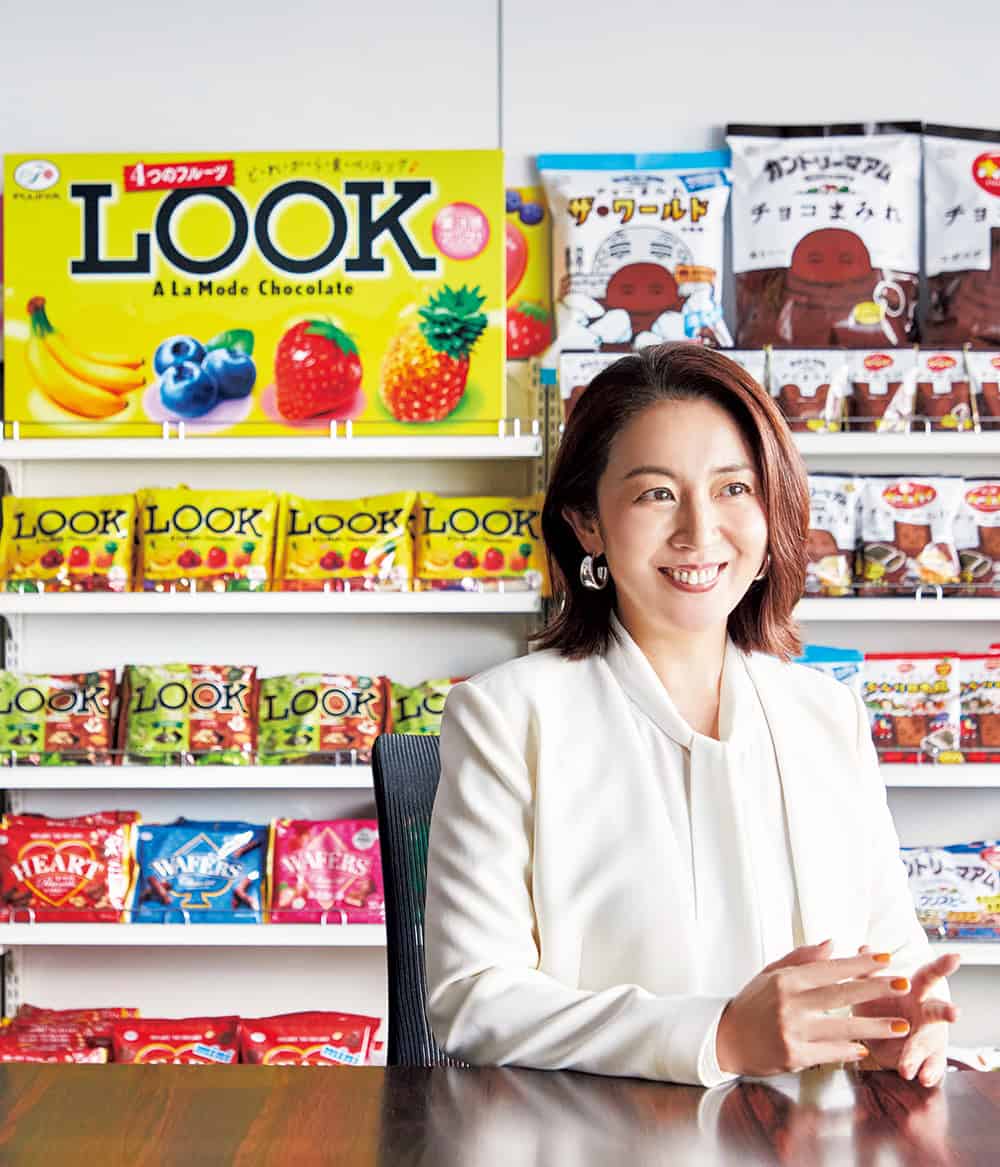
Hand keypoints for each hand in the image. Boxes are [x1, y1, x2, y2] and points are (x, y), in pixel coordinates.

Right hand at [715, 939, 914, 1077]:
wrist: (725, 1039)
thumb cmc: (751, 1004)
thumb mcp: (770, 974)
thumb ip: (801, 958)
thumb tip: (832, 944)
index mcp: (785, 980)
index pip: (830, 969)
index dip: (859, 964)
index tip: (884, 958)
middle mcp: (789, 1004)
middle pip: (841, 994)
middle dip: (876, 989)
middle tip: (903, 984)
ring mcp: (792, 1032)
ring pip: (842, 1027)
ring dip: (875, 1026)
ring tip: (901, 1025)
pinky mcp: (794, 1057)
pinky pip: (830, 1052)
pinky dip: (850, 1050)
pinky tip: (866, 1048)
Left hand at [852, 944, 960, 1087]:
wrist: (878, 1037)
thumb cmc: (880, 1005)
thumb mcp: (872, 987)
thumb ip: (869, 970)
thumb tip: (863, 948)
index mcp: (915, 990)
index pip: (929, 975)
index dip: (942, 966)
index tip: (956, 958)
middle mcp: (926, 1013)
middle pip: (938, 1010)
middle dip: (946, 1010)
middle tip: (954, 1013)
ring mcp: (929, 1037)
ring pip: (928, 1043)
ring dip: (919, 1053)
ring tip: (909, 1066)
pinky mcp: (927, 1059)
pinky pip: (930, 1067)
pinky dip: (926, 1072)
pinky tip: (922, 1077)